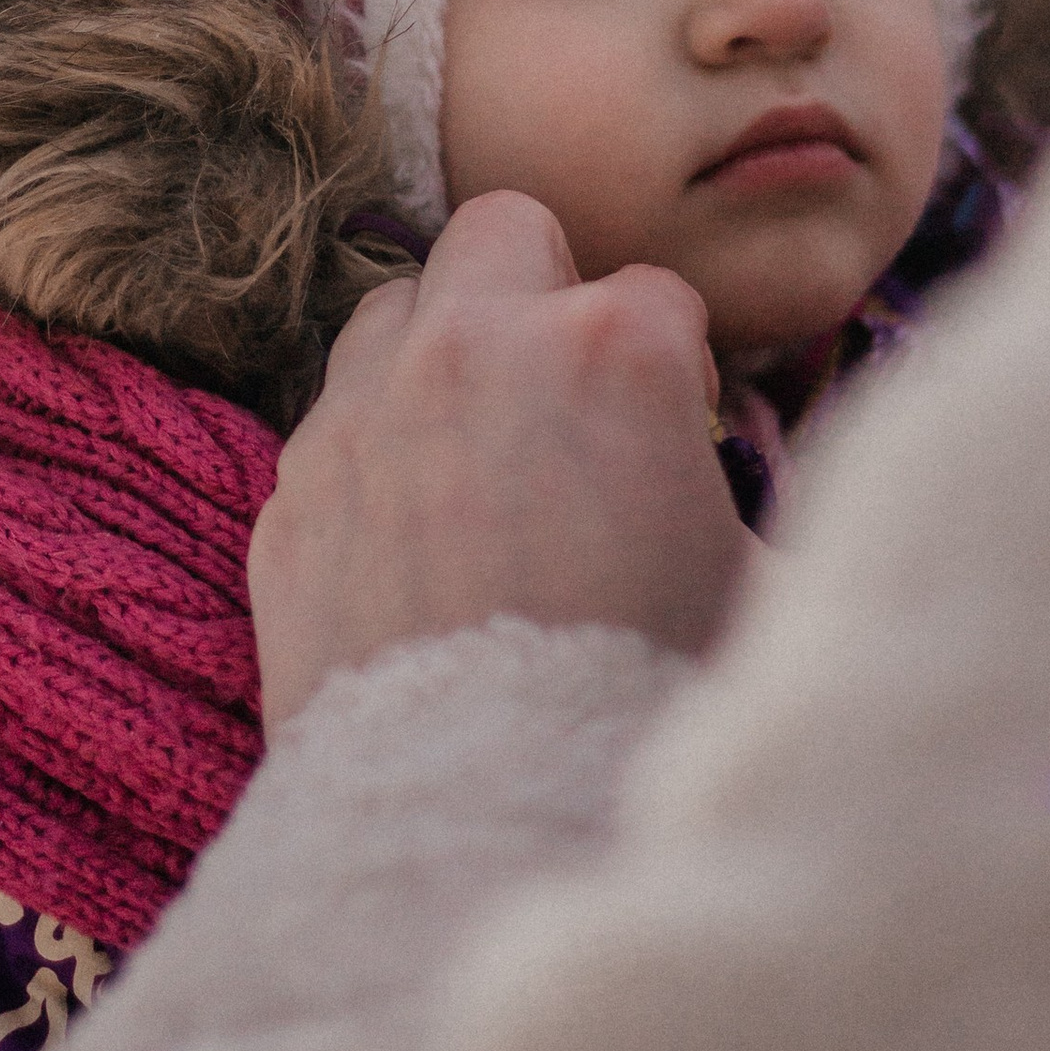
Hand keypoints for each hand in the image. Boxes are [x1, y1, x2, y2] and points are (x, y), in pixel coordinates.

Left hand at [249, 191, 748, 735]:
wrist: (484, 820)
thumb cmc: (644, 703)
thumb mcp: (759, 586)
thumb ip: (759, 498)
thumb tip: (758, 479)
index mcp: (612, 348)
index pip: (660, 293)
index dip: (678, 370)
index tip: (678, 438)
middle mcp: (474, 347)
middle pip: (503, 230)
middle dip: (543, 290)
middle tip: (567, 393)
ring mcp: (363, 412)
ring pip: (395, 308)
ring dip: (443, 355)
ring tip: (481, 459)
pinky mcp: (289, 493)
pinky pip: (333, 423)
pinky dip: (377, 453)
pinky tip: (416, 542)